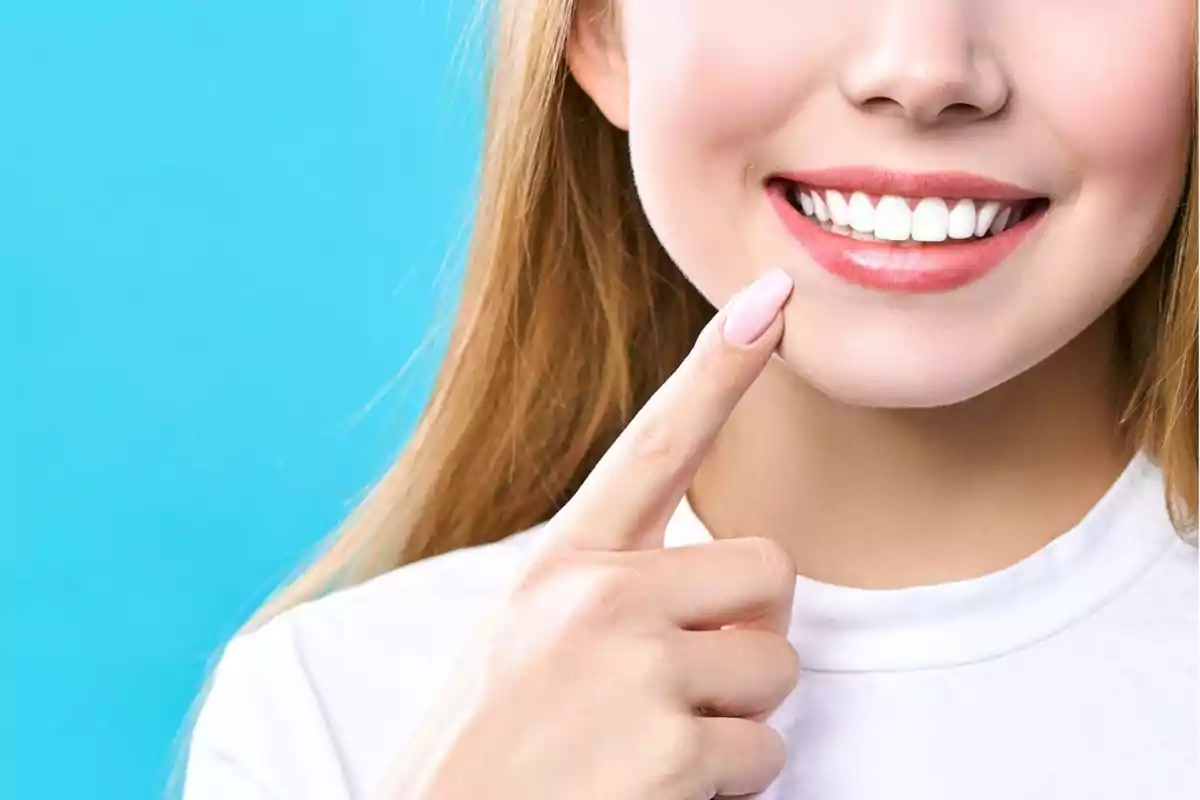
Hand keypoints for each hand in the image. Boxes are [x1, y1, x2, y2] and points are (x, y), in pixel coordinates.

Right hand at [380, 268, 799, 799]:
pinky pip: (767, 752)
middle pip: (769, 570)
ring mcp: (637, 672)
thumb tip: (733, 591)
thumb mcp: (527, 631)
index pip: (654, 444)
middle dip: (751, 629)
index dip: (717, 368)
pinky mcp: (669, 751)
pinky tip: (657, 788)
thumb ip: (613, 589)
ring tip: (653, 743)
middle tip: (685, 681)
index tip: (771, 300)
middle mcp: (601, 599)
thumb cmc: (493, 739)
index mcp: (564, 561)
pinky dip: (731, 782)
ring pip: (776, 668)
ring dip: (738, 715)